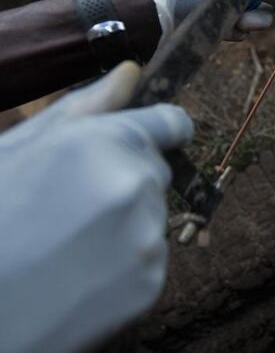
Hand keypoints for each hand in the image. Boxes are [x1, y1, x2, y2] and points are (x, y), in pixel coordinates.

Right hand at [0, 62, 192, 351]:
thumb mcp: (20, 149)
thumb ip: (85, 107)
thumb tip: (131, 72)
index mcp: (106, 142)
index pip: (172, 123)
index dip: (160, 130)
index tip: (148, 140)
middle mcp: (137, 185)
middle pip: (155, 172)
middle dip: (125, 181)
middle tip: (69, 206)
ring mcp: (147, 237)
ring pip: (152, 217)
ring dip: (124, 225)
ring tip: (68, 244)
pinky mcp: (150, 283)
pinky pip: (149, 259)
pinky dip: (123, 265)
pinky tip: (78, 273)